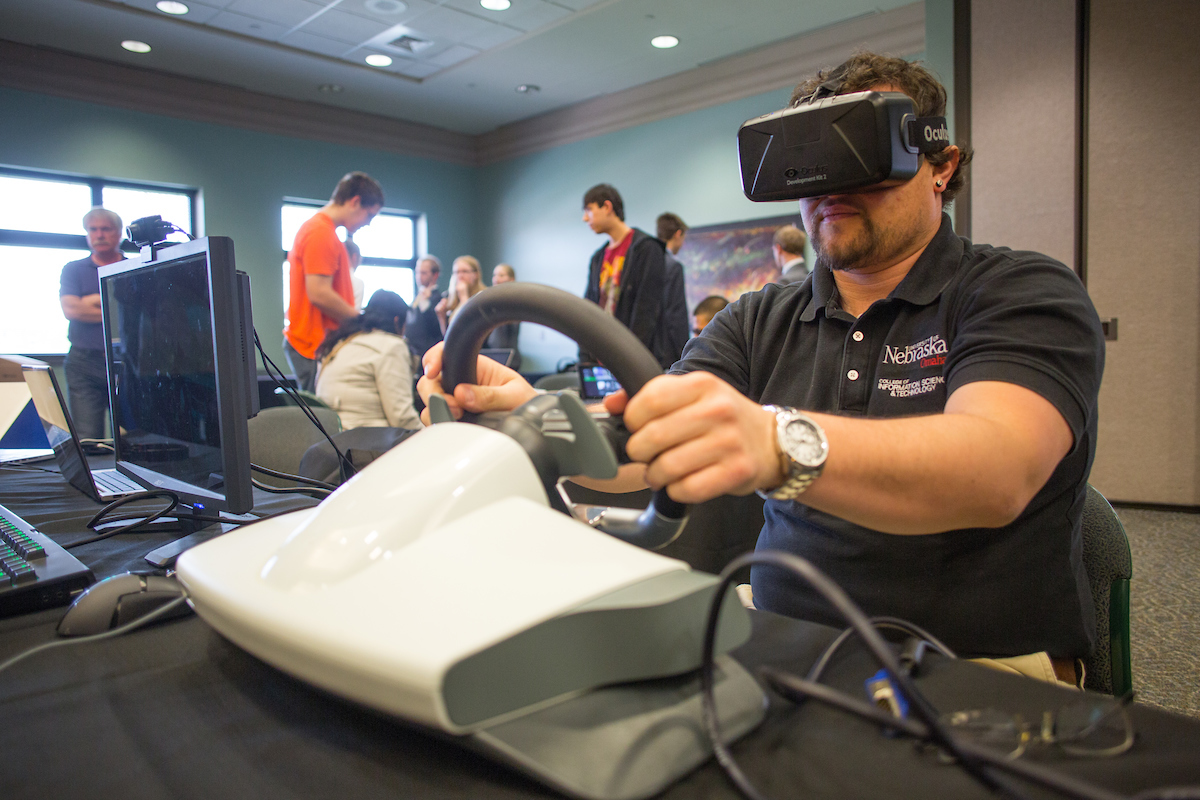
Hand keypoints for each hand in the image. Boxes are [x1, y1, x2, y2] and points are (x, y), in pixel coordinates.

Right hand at [417, 342, 537, 423]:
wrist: (534, 421)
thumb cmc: (525, 401)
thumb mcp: (514, 395)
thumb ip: (490, 395)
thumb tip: (463, 394)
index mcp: (476, 366)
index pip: (446, 352)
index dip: (434, 358)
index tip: (432, 371)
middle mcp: (461, 381)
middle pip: (430, 380)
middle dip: (434, 393)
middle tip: (454, 406)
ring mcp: (455, 400)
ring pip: (430, 401)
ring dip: (436, 409)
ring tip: (458, 416)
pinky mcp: (454, 417)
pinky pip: (436, 418)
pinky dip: (439, 422)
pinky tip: (455, 424)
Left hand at [608, 372, 782, 503]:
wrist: (772, 442)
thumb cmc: (725, 419)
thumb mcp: (695, 395)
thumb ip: (653, 396)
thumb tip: (612, 404)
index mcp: (703, 385)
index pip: (649, 400)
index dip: (633, 419)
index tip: (637, 427)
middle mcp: (717, 410)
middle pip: (652, 436)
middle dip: (639, 452)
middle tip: (645, 455)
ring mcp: (729, 442)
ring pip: (666, 467)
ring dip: (654, 475)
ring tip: (660, 472)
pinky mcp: (736, 471)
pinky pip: (687, 489)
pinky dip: (676, 490)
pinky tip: (680, 483)